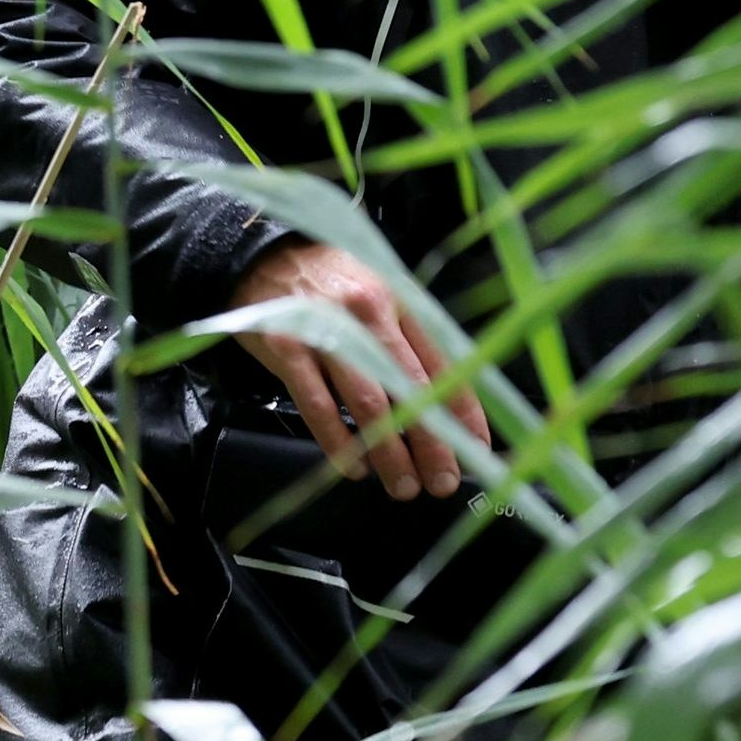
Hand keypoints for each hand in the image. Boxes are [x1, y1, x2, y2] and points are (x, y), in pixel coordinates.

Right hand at [229, 239, 491, 502]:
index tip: (476, 448)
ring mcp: (326, 331)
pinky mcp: (287, 348)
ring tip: (403, 486)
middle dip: (433, 443)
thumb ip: (409, 339)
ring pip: (367, 404)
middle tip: (443, 482)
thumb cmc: (331, 281)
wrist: (264, 253)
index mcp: (400, 300)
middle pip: (410, 389)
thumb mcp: (380, 294)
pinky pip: (317, 406)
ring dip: (389, 453)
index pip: (444, 362)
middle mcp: (368, 314)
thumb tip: (444, 402)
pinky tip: (354, 467)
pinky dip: (338, 443)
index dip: (463, 410)